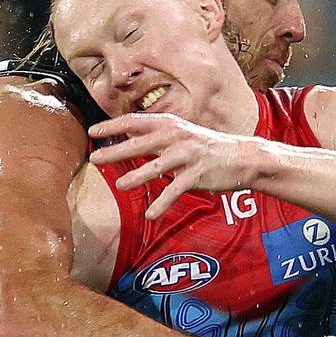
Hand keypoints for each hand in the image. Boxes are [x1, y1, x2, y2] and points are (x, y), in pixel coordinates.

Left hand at [89, 113, 256, 218]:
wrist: (242, 157)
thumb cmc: (207, 148)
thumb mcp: (181, 136)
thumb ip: (157, 139)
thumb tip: (128, 141)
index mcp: (170, 124)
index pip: (135, 122)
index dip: (113, 126)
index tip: (93, 132)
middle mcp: (177, 136)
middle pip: (140, 142)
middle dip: (115, 151)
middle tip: (94, 158)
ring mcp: (188, 154)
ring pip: (157, 166)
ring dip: (137, 176)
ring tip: (119, 186)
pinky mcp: (198, 173)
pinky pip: (176, 190)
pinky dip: (163, 203)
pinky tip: (151, 214)